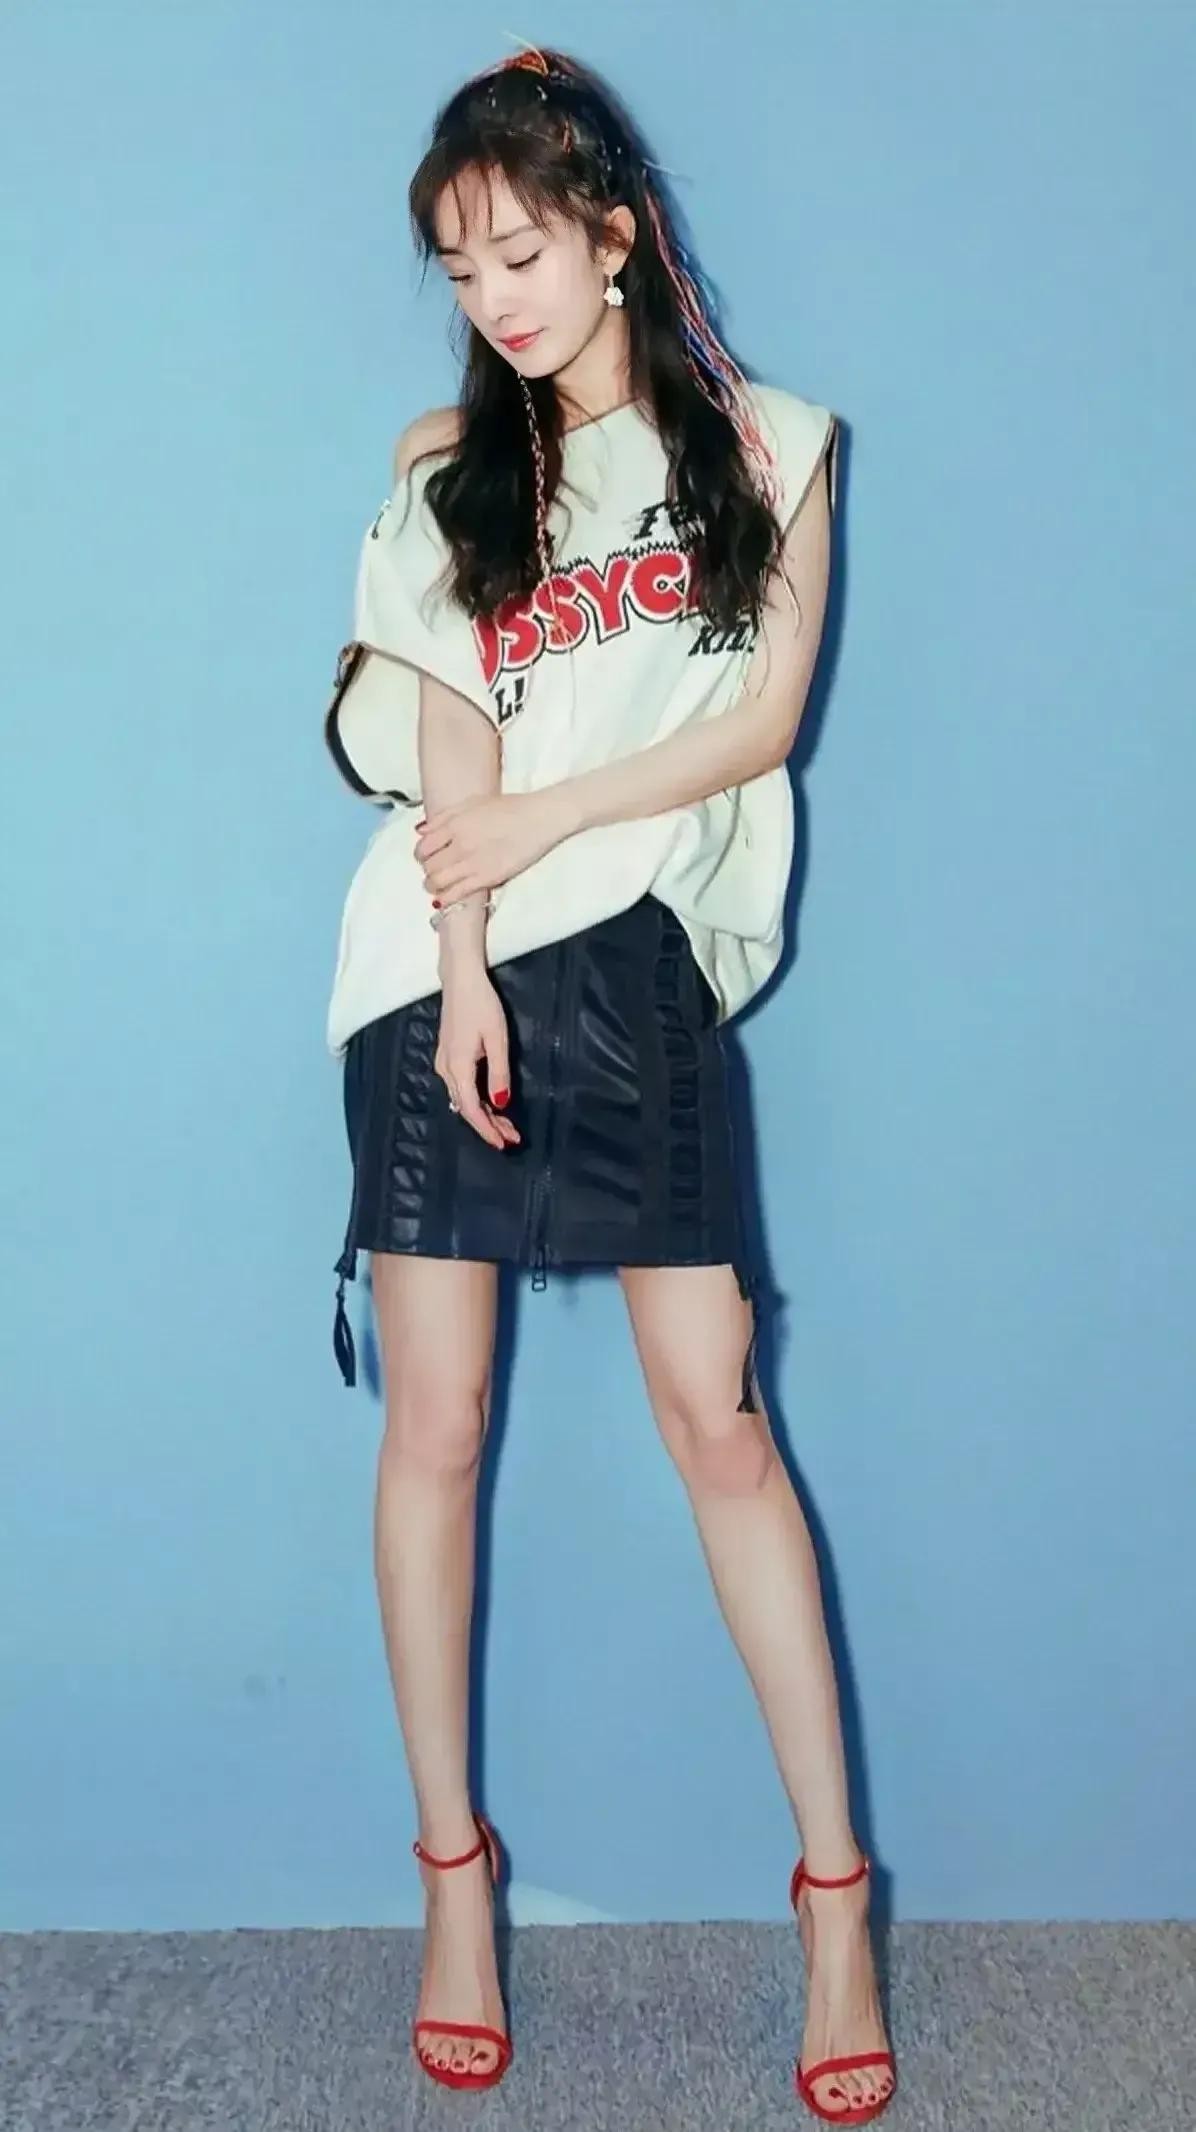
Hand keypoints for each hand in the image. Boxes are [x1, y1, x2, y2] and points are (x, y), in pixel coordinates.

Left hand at [415, 788, 574, 900]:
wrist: (539, 818)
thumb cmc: (509, 807)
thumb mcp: (472, 802)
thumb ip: (444, 816)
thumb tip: (421, 830)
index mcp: (455, 824)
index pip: (423, 847)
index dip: (421, 855)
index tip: (426, 857)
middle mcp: (460, 844)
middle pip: (429, 866)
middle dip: (427, 870)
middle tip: (433, 871)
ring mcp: (473, 863)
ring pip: (438, 882)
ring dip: (432, 886)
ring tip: (436, 886)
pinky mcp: (487, 878)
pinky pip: (457, 893)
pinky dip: (445, 898)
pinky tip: (444, 898)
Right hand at [436, 966, 520, 1151]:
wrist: (460, 980)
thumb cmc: (482, 1005)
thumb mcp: (497, 1039)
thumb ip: (499, 1072)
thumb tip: (501, 1103)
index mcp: (459, 1067)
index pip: (472, 1110)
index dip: (487, 1129)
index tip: (504, 1143)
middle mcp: (446, 1070)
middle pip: (466, 1108)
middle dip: (488, 1125)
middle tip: (511, 1137)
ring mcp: (443, 1063)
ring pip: (462, 1099)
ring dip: (483, 1114)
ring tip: (504, 1125)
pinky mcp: (446, 1057)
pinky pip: (460, 1088)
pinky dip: (475, 1100)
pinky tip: (489, 1103)